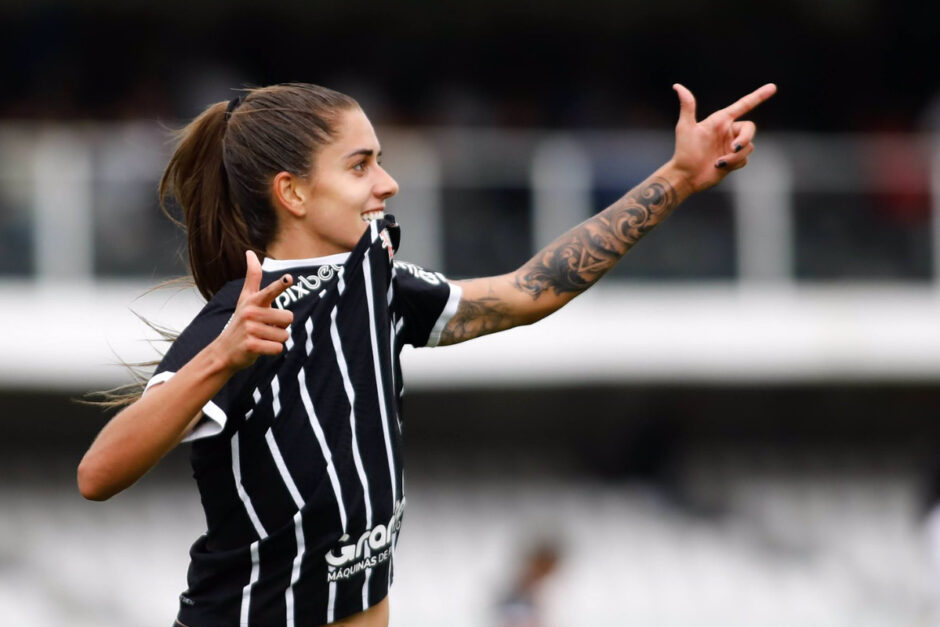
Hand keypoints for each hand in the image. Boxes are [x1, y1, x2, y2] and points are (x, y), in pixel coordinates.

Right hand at [215, 251, 294, 372]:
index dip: (281, 284)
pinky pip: (278, 348)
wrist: (224, 350)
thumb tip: (250, 252)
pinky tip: (260, 348)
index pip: (270, 290)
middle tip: (266, 327)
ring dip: (277, 339)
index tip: (289, 278)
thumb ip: (252, 276)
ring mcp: (250, 330)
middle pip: (288, 318)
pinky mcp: (251, 346)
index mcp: (253, 300)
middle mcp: (251, 313)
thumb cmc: (241, 321)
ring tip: (262, 337)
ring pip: (284, 335)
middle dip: (282, 326)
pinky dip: (273, 350)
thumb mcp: (245, 298)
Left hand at [669, 83, 776, 192]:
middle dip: (745, 138)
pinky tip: (719, 167)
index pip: (743, 105)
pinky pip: (744, 159)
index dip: (758, 96)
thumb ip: (687, 106)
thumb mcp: (685, 127)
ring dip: (734, 156)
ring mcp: (732, 146)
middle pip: (750, 128)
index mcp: (720, 120)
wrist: (686, 176)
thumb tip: (677, 86)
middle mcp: (728, 131)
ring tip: (717, 163)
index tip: (772, 88)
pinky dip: (733, 164)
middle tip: (734, 148)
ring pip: (748, 147)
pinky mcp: (734, 160)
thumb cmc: (684, 151)